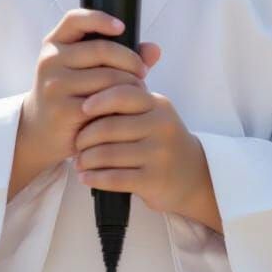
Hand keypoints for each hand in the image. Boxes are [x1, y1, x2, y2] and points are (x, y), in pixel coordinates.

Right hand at [9, 10, 160, 198]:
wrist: (39, 130)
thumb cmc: (70, 92)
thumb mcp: (83, 68)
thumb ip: (117, 55)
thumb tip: (155, 49)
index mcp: (54, 43)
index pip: (74, 19)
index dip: (100, 19)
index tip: (122, 27)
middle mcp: (50, 61)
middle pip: (102, 49)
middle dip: (130, 60)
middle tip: (143, 72)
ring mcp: (55, 86)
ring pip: (108, 77)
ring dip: (131, 84)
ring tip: (140, 91)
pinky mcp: (64, 111)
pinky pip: (104, 102)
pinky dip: (121, 104)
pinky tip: (127, 108)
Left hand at [75, 84, 221, 232]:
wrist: (196, 176)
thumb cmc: (162, 140)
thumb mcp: (154, 114)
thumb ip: (129, 100)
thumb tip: (86, 92)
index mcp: (158, 105)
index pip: (124, 94)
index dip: (99, 100)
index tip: (82, 108)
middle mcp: (161, 126)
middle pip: (110, 127)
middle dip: (85, 137)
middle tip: (76, 144)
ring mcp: (159, 154)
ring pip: (108, 154)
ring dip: (86, 159)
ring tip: (79, 162)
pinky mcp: (154, 180)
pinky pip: (115, 178)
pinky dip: (95, 178)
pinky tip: (86, 178)